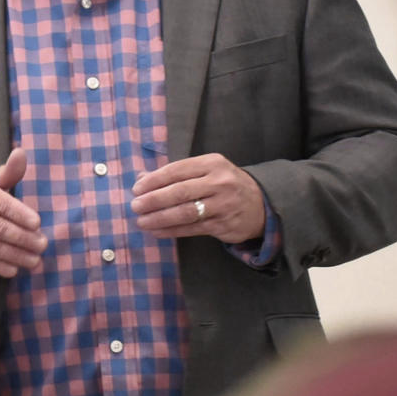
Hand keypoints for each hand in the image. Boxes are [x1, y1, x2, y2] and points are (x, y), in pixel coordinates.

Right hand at [0, 148, 47, 277]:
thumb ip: (8, 171)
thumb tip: (21, 153)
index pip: (2, 205)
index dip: (20, 215)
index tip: (37, 223)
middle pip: (0, 229)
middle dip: (24, 239)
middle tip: (42, 244)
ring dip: (16, 256)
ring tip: (35, 261)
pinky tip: (14, 269)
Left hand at [131, 153, 265, 243]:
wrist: (261, 204)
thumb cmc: (224, 185)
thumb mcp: (206, 171)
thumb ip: (176, 174)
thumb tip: (141, 178)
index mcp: (212, 163)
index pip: (177, 170)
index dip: (154, 180)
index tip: (136, 189)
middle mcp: (219, 182)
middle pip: (180, 191)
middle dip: (154, 200)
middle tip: (135, 206)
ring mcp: (223, 204)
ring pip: (185, 212)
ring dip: (160, 218)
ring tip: (142, 221)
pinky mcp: (223, 225)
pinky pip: (192, 228)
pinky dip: (172, 230)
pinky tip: (157, 231)